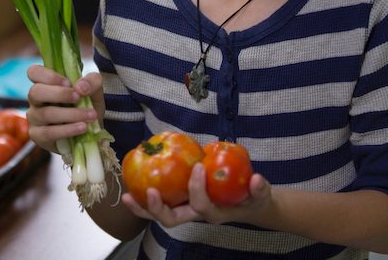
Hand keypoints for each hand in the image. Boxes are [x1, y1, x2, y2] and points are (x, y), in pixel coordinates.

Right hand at [26, 65, 101, 153]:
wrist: (89, 131)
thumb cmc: (85, 105)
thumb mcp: (94, 90)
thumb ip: (92, 81)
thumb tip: (81, 87)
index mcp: (45, 83)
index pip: (34, 72)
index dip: (48, 75)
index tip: (68, 82)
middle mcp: (36, 99)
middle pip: (35, 92)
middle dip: (59, 94)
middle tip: (78, 97)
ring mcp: (34, 118)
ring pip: (45, 113)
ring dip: (71, 114)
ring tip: (90, 116)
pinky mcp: (38, 136)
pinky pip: (48, 133)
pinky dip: (68, 130)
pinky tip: (82, 127)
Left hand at [120, 164, 272, 226]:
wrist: (248, 205)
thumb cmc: (252, 197)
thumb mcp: (260, 194)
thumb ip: (260, 188)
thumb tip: (258, 180)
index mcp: (214, 214)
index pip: (202, 205)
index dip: (198, 188)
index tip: (198, 166)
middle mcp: (196, 215)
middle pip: (173, 220)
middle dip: (158, 208)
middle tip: (148, 191)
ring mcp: (186, 210)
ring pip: (160, 215)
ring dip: (142, 207)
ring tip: (126, 196)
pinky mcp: (180, 202)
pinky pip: (160, 203)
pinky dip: (144, 198)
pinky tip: (131, 186)